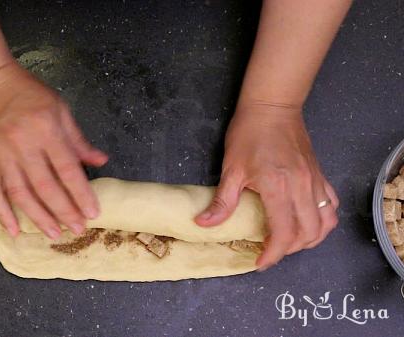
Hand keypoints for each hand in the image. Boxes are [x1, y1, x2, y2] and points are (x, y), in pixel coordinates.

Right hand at [0, 62, 107, 238]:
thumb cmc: (27, 93)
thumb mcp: (59, 108)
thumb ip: (78, 139)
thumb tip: (100, 161)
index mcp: (45, 130)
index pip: (67, 169)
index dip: (81, 193)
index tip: (93, 212)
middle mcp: (23, 146)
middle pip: (45, 186)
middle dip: (63, 211)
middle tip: (78, 229)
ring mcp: (1, 157)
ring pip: (21, 194)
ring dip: (38, 217)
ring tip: (53, 234)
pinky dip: (3, 214)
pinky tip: (14, 230)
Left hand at [195, 103, 338, 269]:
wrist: (272, 107)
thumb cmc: (249, 134)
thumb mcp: (231, 168)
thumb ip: (222, 201)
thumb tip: (204, 224)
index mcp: (279, 188)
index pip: (284, 233)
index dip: (273, 254)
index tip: (260, 262)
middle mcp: (303, 187)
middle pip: (308, 233)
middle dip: (289, 249)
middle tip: (270, 250)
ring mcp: (316, 181)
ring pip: (326, 222)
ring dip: (310, 238)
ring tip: (290, 241)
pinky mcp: (320, 175)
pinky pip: (331, 205)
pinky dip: (322, 220)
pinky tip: (306, 221)